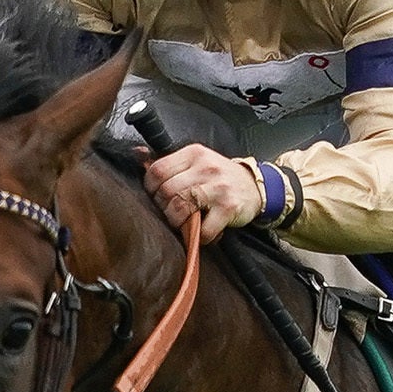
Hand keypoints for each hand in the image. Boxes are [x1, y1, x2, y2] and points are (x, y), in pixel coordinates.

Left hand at [145, 144, 263, 241]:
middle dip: (165, 208)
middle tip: (172, 214)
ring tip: (184, 224)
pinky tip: (202, 232)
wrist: (255, 186)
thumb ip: (170, 163)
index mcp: (193, 154)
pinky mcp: (228, 207)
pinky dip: (200, 237)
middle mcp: (205, 167)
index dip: (151, 189)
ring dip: (178, 223)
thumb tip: (137, 154)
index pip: (157, 170)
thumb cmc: (220, 177)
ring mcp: (218, 188)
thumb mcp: (196, 162)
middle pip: (167, 192)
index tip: (158, 197)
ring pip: (181, 209)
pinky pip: (204, 229)